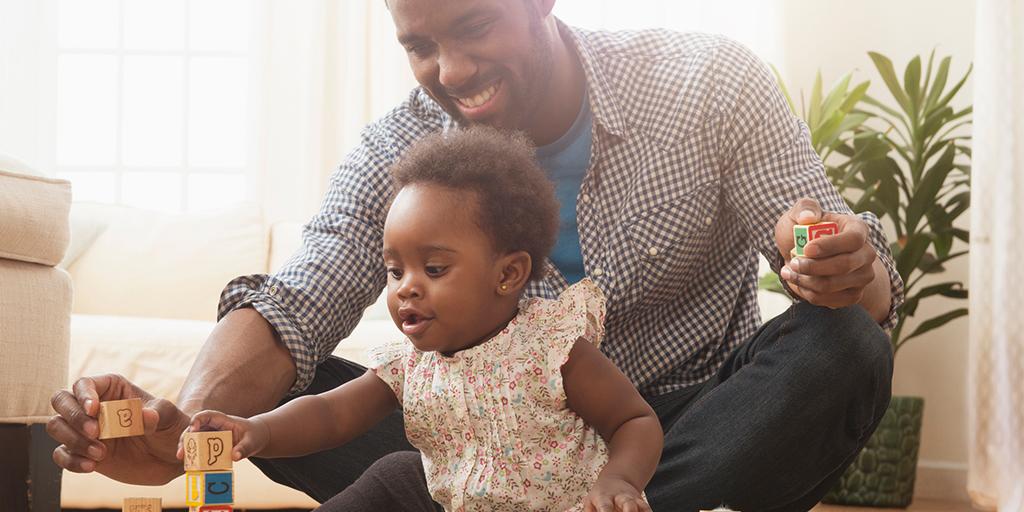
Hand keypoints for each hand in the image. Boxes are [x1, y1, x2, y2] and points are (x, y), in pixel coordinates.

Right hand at [47, 374, 189, 484]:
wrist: (169, 459)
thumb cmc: (170, 429)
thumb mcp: (170, 418)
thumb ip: (158, 413)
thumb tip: (144, 416)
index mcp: (112, 388)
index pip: (84, 383)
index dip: (84, 395)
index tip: (94, 410)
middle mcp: (93, 406)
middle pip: (61, 400)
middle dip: (73, 416)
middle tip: (96, 432)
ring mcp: (84, 429)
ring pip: (57, 426)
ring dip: (73, 440)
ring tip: (101, 453)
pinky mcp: (81, 452)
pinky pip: (61, 454)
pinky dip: (71, 461)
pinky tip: (91, 466)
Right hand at [177, 410, 269, 461]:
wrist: (255, 439)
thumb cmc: (254, 436)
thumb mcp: (252, 442)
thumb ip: (244, 448)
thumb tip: (235, 457)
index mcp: (222, 420)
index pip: (206, 415)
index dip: (197, 420)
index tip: (193, 429)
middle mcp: (212, 426)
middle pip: (194, 428)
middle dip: (185, 439)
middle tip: (181, 453)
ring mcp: (209, 435)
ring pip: (193, 439)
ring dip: (186, 449)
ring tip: (182, 459)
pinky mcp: (209, 446)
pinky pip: (199, 450)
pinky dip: (194, 457)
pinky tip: (191, 466)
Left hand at [584, 476, 650, 511]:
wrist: (617, 480)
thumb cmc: (599, 497)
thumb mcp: (590, 503)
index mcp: (604, 497)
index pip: (605, 507)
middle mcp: (621, 498)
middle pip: (627, 504)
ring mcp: (633, 500)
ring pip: (640, 506)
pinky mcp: (642, 504)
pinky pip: (647, 510)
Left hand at [774, 198, 876, 308]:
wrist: (803, 252)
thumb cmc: (804, 229)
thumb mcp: (800, 212)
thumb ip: (805, 207)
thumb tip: (809, 217)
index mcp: (858, 228)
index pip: (853, 240)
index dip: (829, 246)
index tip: (806, 249)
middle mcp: (866, 253)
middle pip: (844, 265)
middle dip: (812, 267)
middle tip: (793, 263)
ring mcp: (863, 276)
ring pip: (834, 285)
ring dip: (805, 281)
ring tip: (789, 272)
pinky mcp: (854, 294)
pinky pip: (831, 301)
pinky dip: (809, 294)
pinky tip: (800, 282)